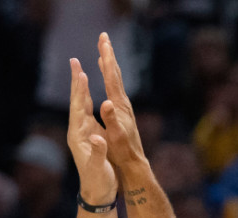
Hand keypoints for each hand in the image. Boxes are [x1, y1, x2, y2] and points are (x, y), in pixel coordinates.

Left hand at [66, 57, 115, 204]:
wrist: (97, 194)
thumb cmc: (99, 182)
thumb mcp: (98, 168)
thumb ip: (98, 153)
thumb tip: (97, 139)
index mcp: (79, 137)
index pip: (78, 109)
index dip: (80, 91)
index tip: (81, 73)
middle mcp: (78, 132)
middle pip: (77, 102)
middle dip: (76, 82)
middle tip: (74, 62)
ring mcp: (82, 133)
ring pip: (81, 105)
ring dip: (80, 87)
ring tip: (79, 70)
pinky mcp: (89, 135)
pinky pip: (87, 112)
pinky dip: (87, 98)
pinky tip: (88, 91)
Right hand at [96, 32, 145, 169]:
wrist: (134, 162)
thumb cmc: (122, 151)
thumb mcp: (115, 136)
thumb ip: (111, 119)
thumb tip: (106, 102)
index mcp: (119, 106)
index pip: (112, 78)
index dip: (107, 59)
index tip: (103, 42)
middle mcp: (123, 102)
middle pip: (115, 73)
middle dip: (109, 54)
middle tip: (104, 36)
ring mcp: (123, 106)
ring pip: (116, 79)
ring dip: (110, 64)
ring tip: (105, 51)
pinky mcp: (122, 111)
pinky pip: (115, 88)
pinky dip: (110, 77)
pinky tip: (108, 75)